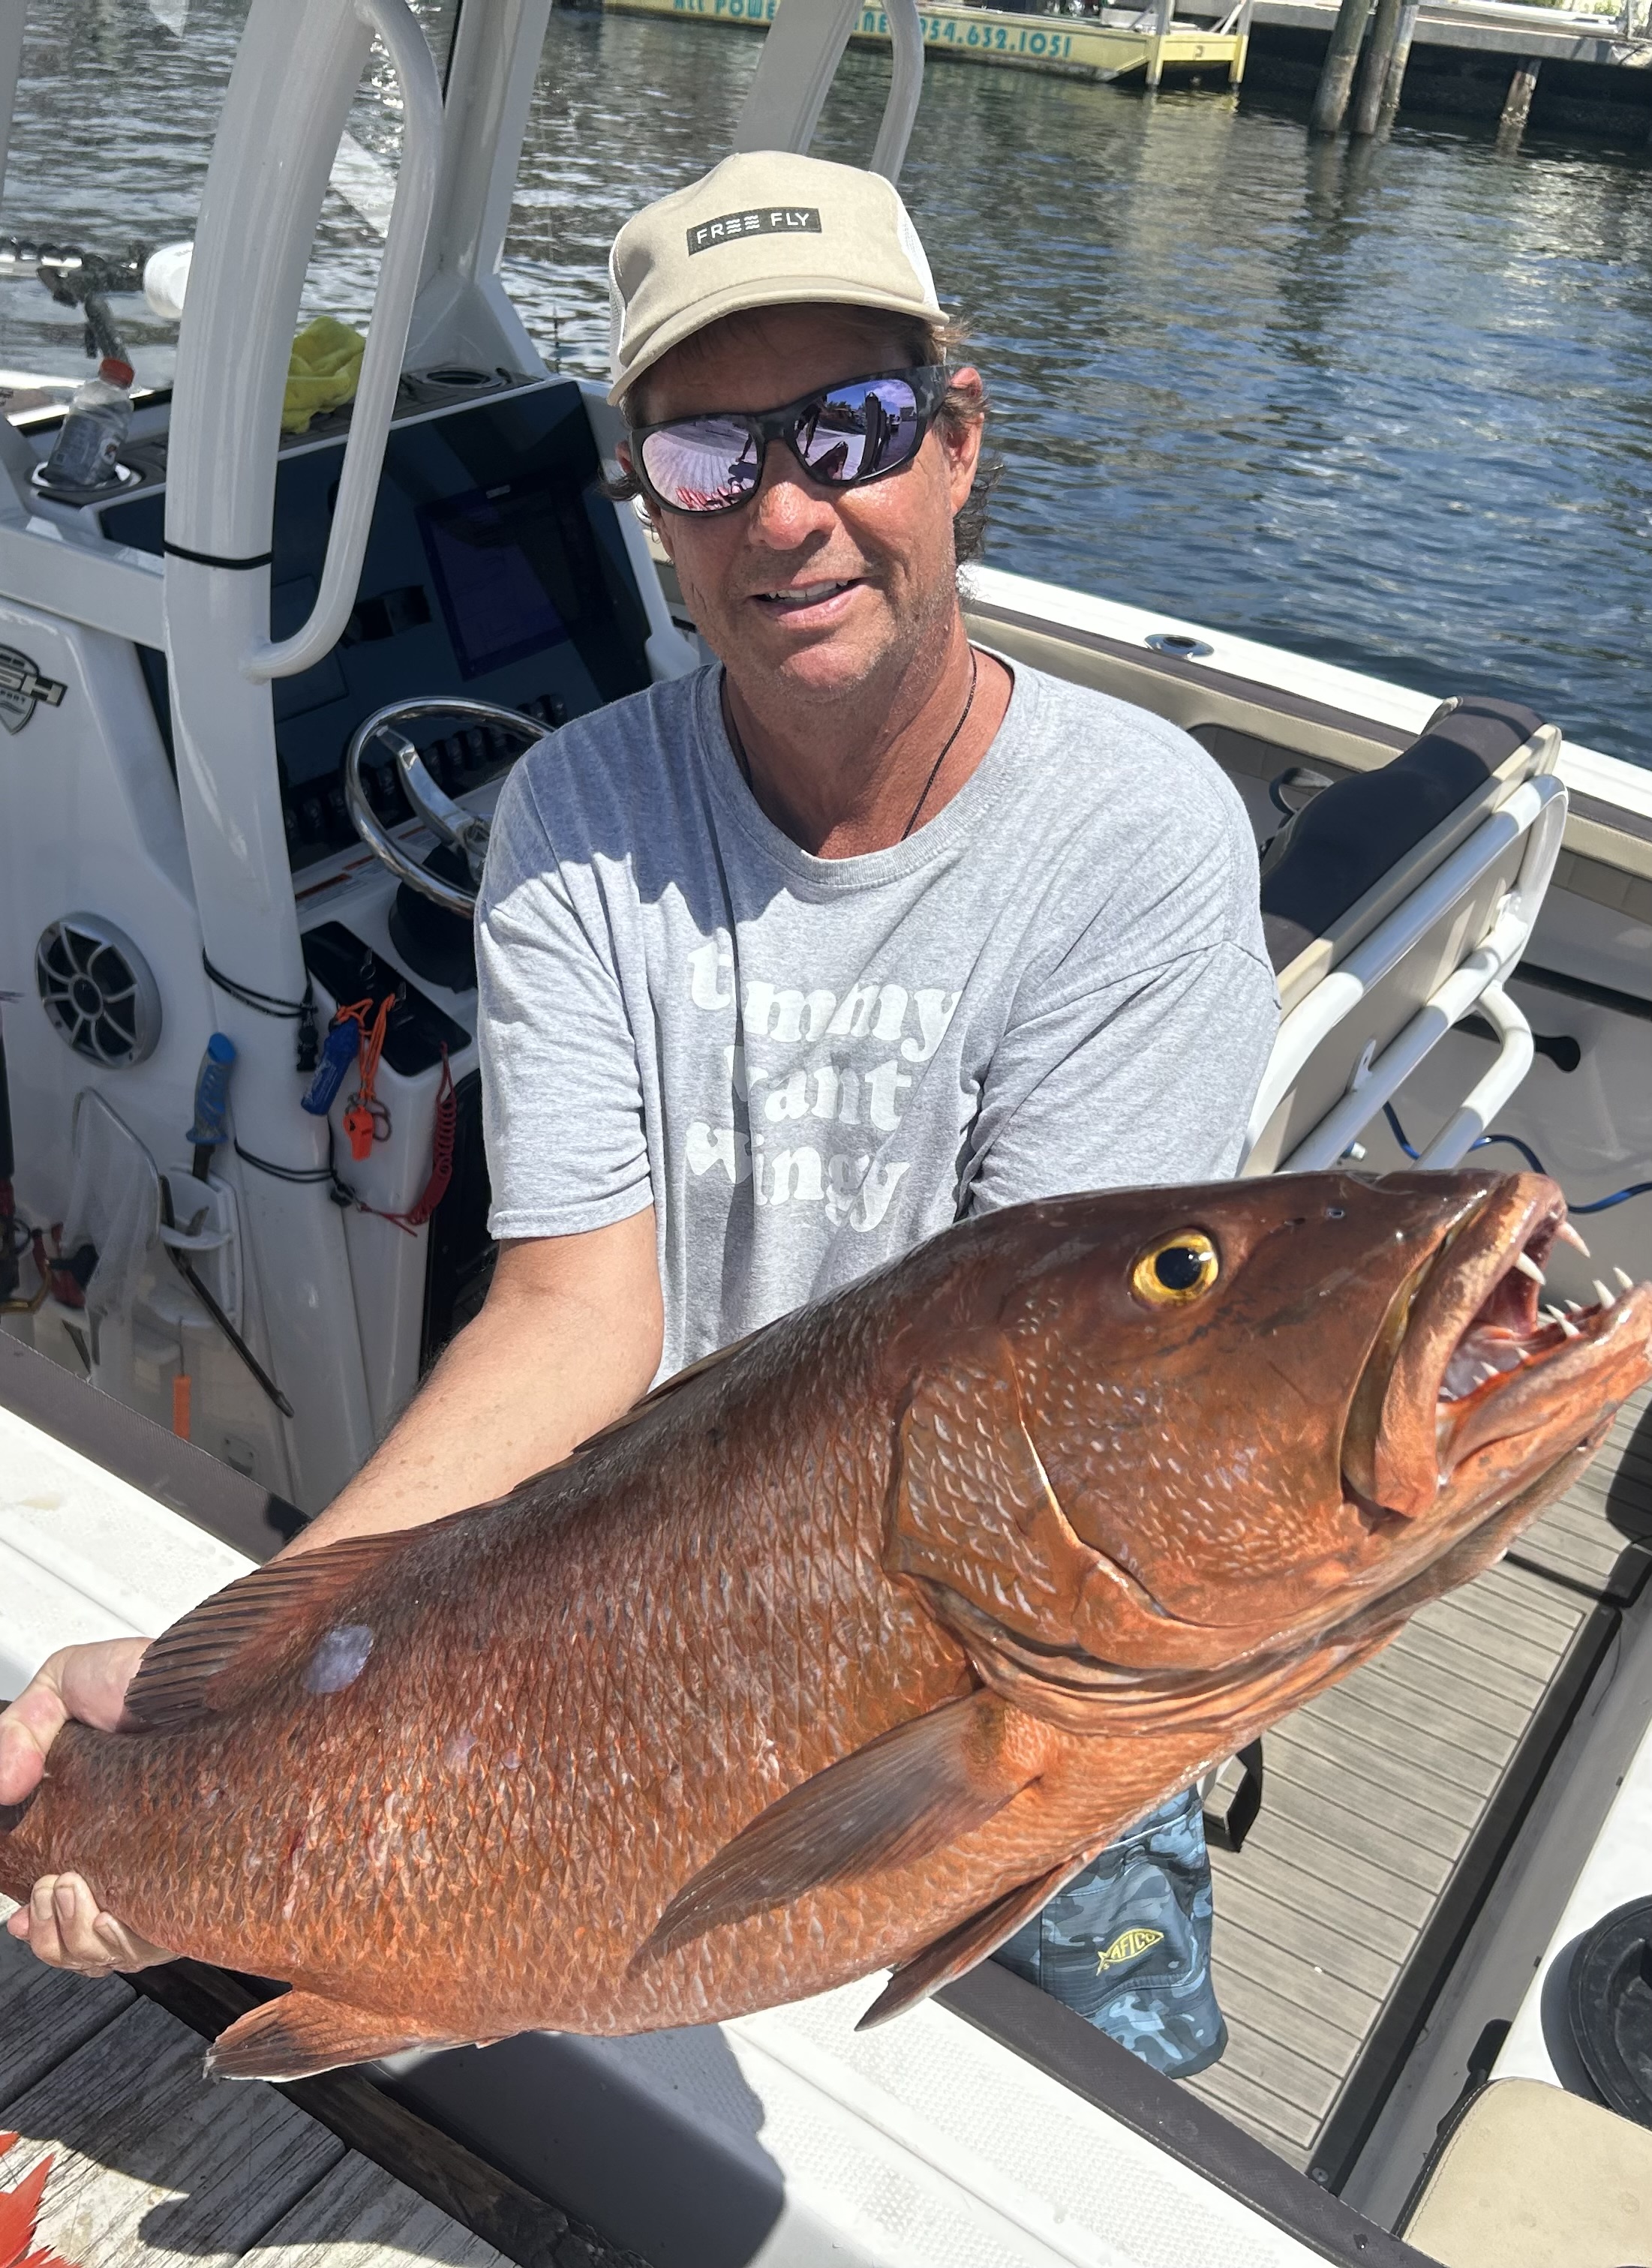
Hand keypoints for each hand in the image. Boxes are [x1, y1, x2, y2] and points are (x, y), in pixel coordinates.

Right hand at [1, 1638, 171, 1974]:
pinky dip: (123, 1938)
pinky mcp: (198, 1869)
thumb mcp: (60, 1691)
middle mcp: (131, 1855)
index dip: (40, 1927)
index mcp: (93, 1830)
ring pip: (117, 1949)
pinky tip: (108, 1912)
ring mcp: (165, 1865)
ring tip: (71, 1884)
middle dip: (55, 1936)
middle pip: (85, 1943)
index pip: (63, 1907)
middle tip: (54, 1884)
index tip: (22, 1919)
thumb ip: (19, 1735)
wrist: (202, 1667)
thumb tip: (1, 1786)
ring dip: (78, 1936)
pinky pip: (162, 1936)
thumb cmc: (142, 1677)